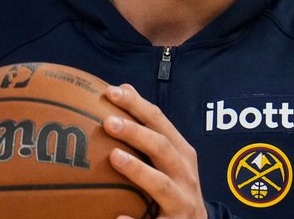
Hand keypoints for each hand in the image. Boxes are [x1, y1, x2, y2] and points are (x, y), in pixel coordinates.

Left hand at [103, 84, 207, 218]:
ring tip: (114, 157)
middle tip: (108, 122)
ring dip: (138, 170)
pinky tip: (117, 217)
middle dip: (137, 133)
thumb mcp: (170, 157)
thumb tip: (122, 87)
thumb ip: (149, 127)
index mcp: (181, 153)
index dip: (137, 105)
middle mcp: (185, 175)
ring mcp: (182, 202)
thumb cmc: (177, 187)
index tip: (111, 92)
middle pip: (162, 148)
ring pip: (162, 184)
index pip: (160, 122)